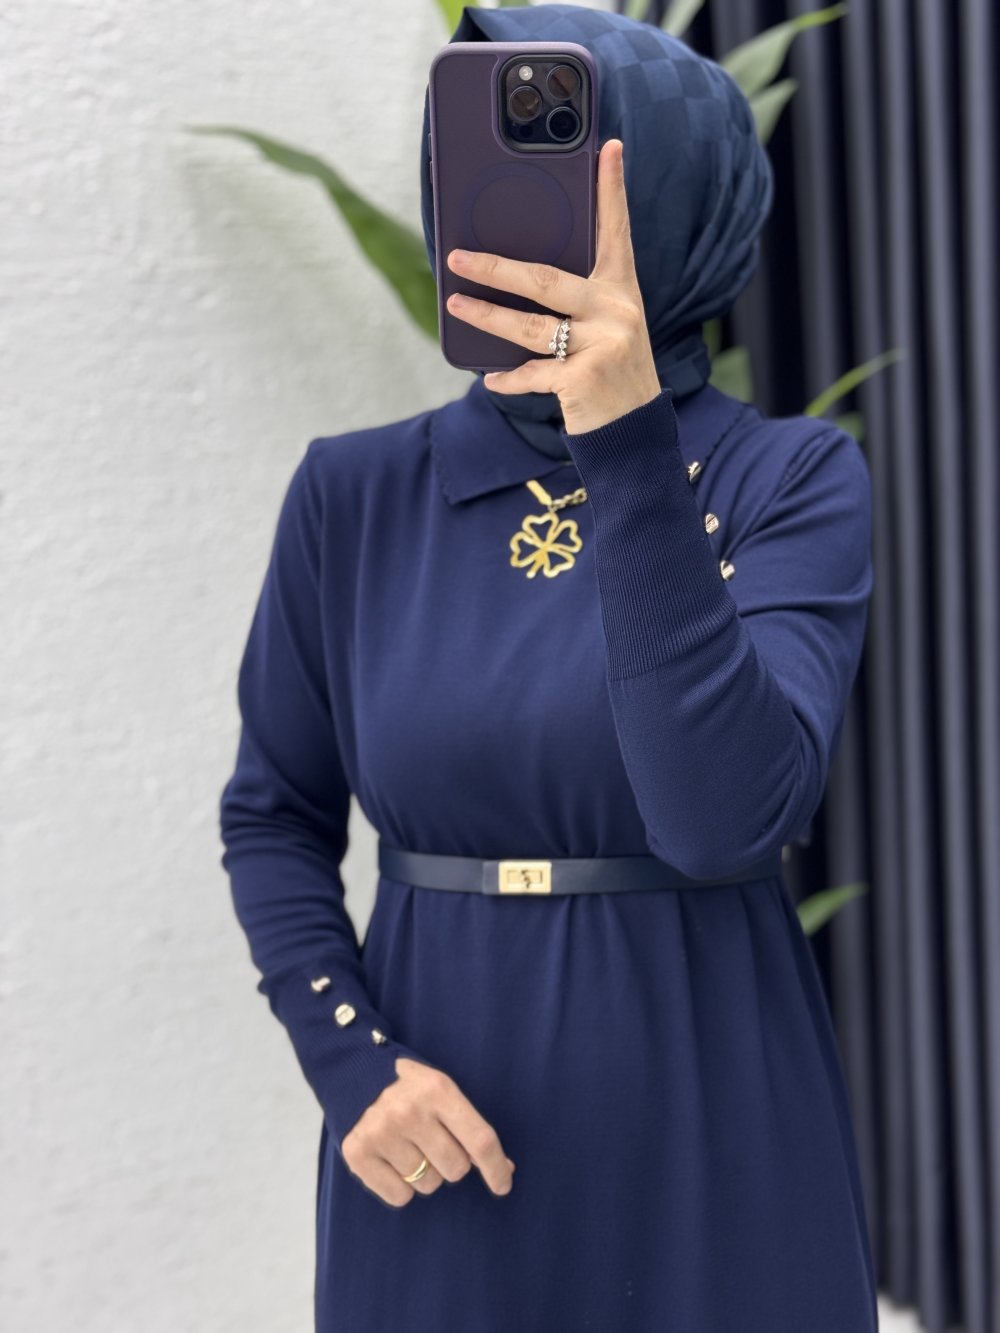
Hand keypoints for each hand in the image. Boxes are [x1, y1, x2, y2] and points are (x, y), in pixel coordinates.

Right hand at [340, 1056, 515, 1207]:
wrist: (352, 1071)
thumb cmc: (408, 1086)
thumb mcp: (441, 1090)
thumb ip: (468, 1126)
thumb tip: (504, 1169)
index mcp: (438, 1090)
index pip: (479, 1140)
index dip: (496, 1168)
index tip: (503, 1185)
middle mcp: (410, 1112)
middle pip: (455, 1169)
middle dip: (452, 1163)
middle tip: (434, 1143)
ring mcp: (382, 1133)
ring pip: (427, 1185)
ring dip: (425, 1173)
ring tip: (408, 1146)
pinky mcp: (358, 1153)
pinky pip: (399, 1197)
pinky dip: (399, 1186)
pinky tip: (390, 1159)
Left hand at [444, 138, 661, 435]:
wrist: (636, 435)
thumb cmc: (611, 374)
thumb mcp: (607, 330)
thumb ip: (577, 304)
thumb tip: (513, 282)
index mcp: (621, 291)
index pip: (617, 231)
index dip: (612, 189)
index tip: (607, 147)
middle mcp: (616, 311)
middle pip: (545, 280)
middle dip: (495, 268)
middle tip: (458, 257)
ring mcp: (603, 346)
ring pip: (530, 327)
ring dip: (487, 317)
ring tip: (456, 305)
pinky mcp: (584, 380)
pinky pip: (533, 374)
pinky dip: (509, 379)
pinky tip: (491, 379)